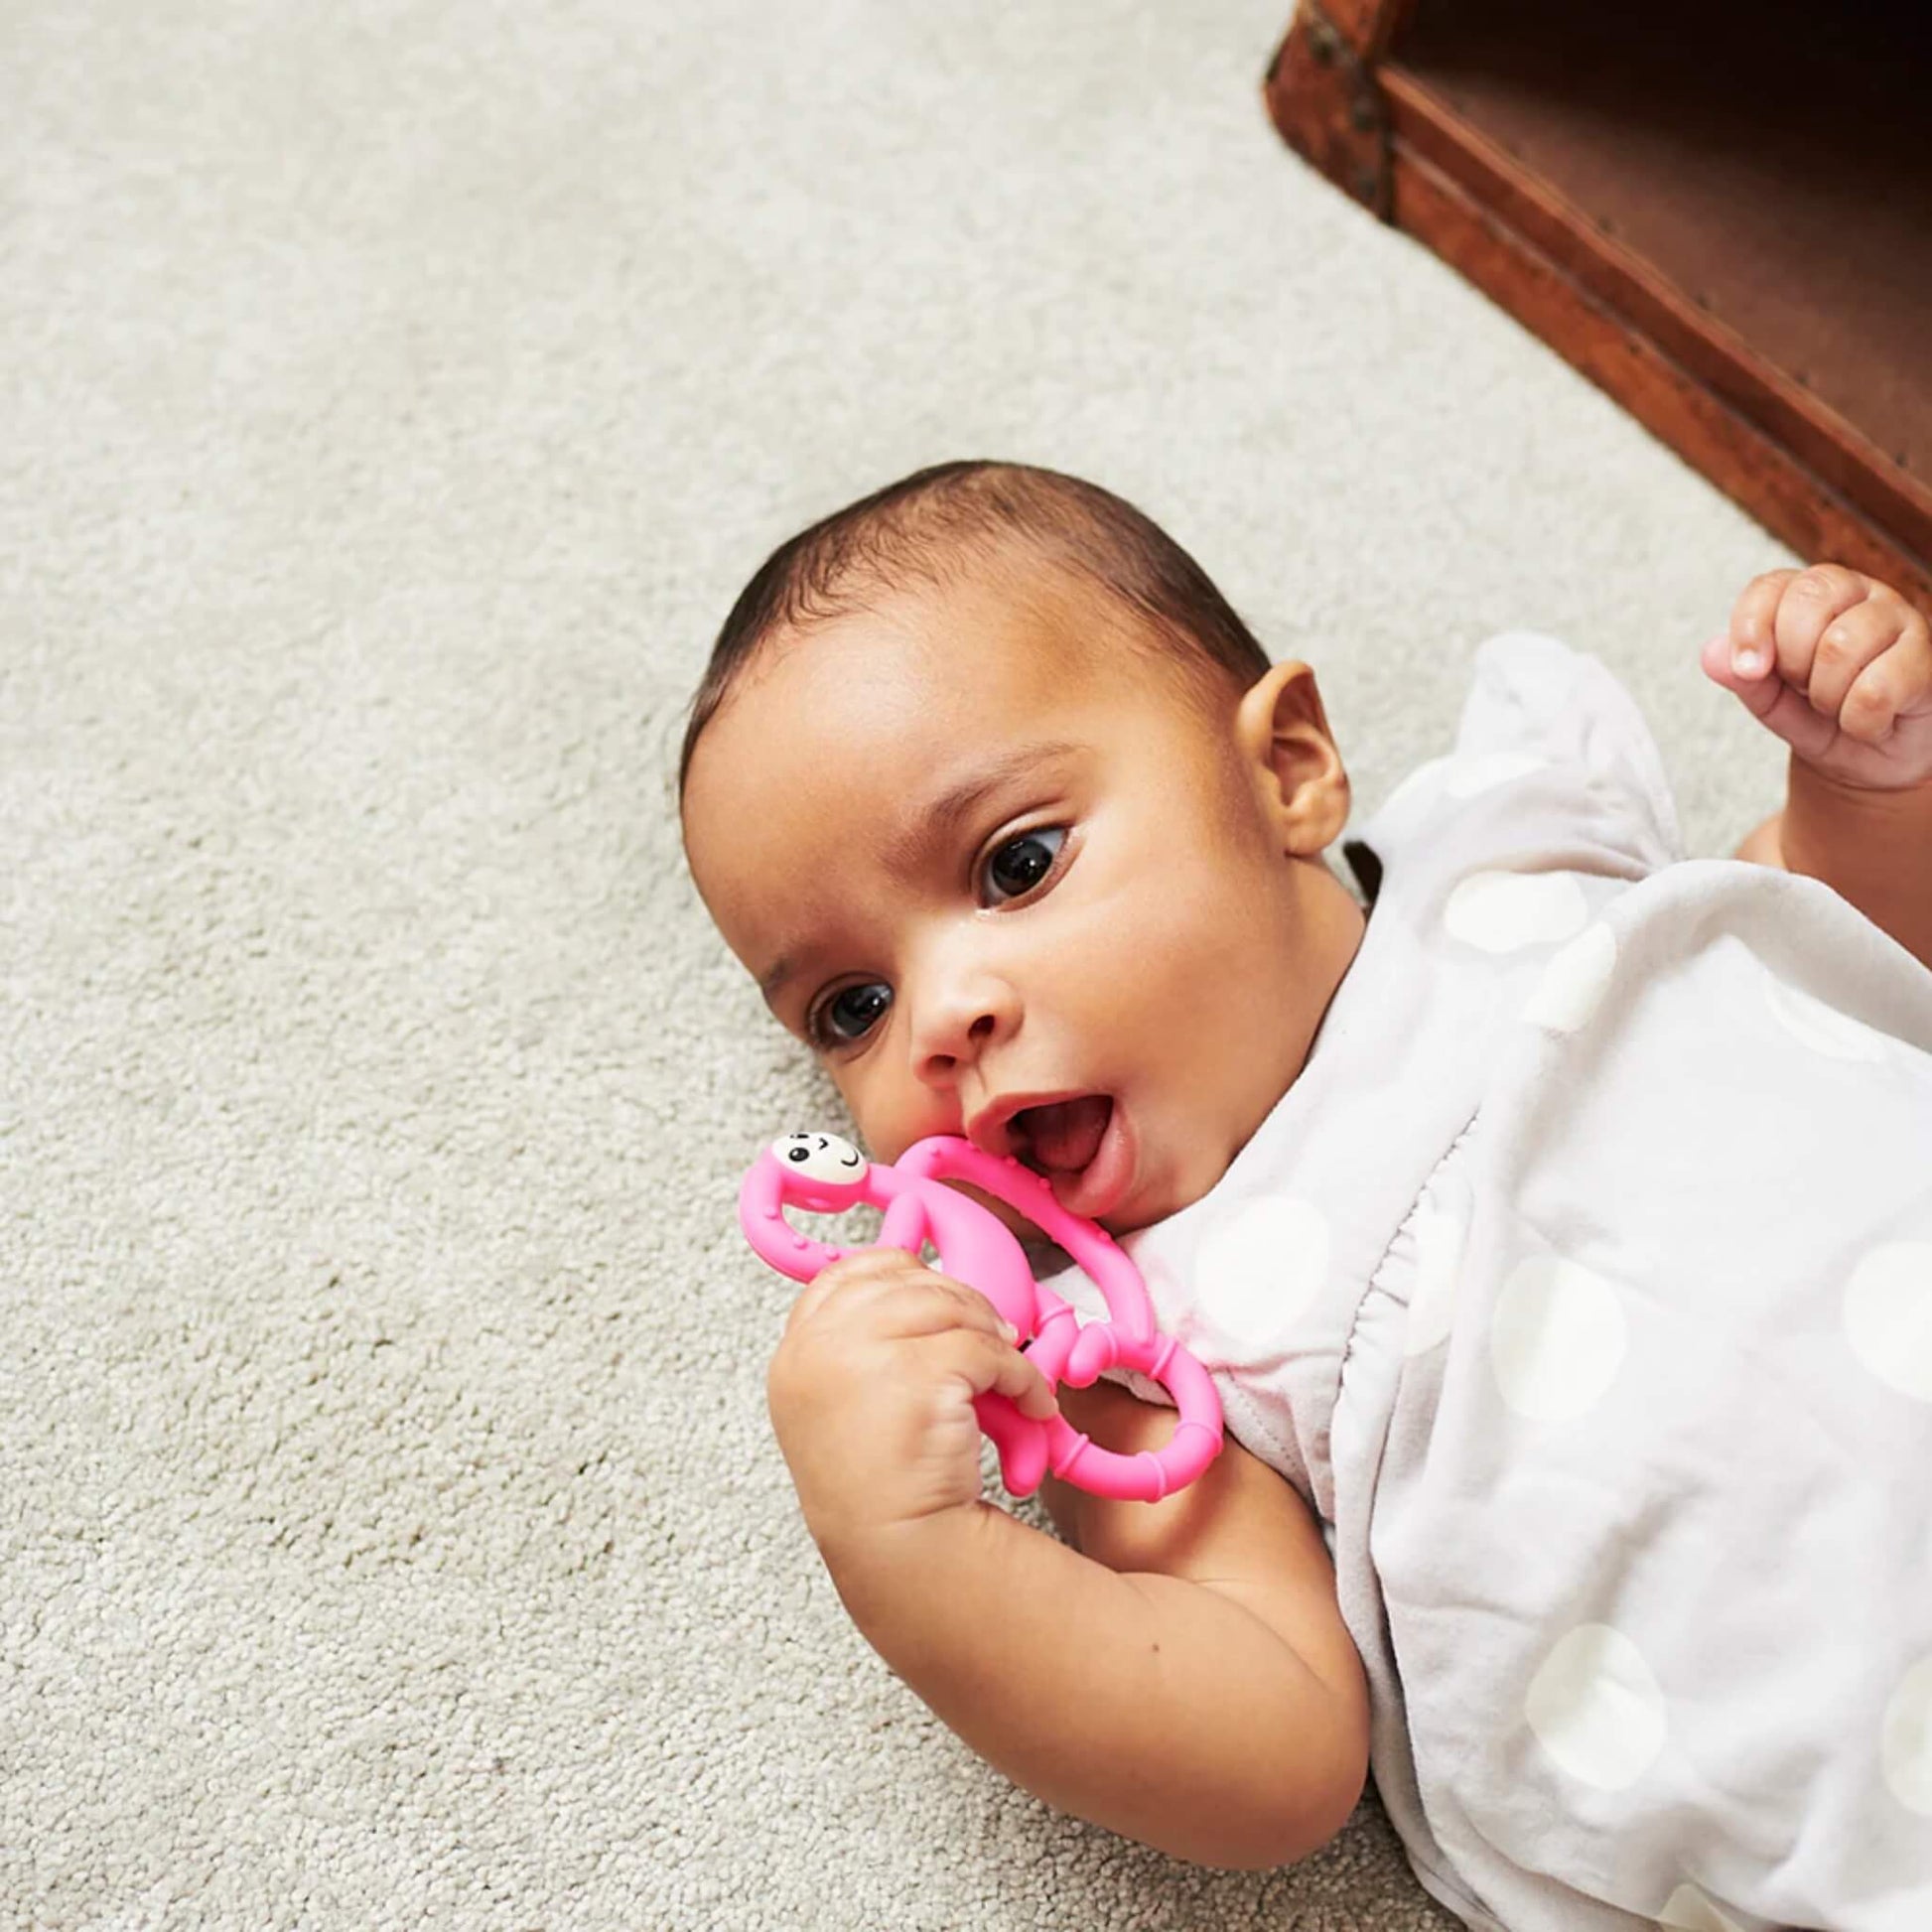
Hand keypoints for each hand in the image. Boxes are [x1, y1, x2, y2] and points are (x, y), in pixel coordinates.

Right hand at [765, 1248, 1058, 1562]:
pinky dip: (1020, 1373)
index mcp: (798, 1351)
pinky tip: (1030, 1402)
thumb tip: (923, 1294)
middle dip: (962, 1303)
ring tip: (1012, 1371)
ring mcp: (862, 1355)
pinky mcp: (916, 1374)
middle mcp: (819, 1346)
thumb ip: (856, 1348)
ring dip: (995, 1335)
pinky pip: (987, 1349)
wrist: (893, 1550)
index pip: (849, 1273)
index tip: (941, 1297)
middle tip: (995, 1334)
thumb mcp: (837, 1405)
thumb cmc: (877, 1488)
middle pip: (908, 1283)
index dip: (903, 1274)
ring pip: (951, 1306)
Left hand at [1701, 565, 1931, 789]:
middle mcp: (1858, 593)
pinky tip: (1867, 721)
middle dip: (1792, 662)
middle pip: (1808, 604)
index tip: (1749, 670)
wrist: (1868, 760)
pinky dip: (1859, 721)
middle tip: (1804, 688)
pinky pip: (1876, 689)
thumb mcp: (1769, 700)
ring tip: (1837, 705)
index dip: (1750, 628)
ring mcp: (1898, 618)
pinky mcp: (1925, 656)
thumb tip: (1711, 654)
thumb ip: (1742, 676)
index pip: (1771, 586)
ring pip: (1841, 646)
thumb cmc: (1818, 717)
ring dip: (1826, 696)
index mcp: (1810, 594)